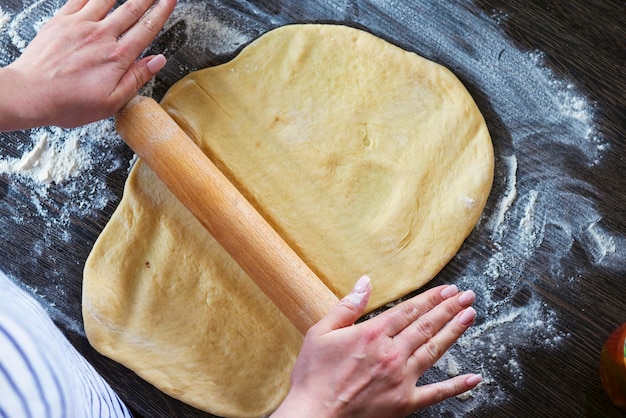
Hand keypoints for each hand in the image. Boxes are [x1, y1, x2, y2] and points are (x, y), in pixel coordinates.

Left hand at [0, 0, 176, 129]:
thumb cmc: (68, 103)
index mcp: (117, 57)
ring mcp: (80, 25)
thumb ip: (136, 78)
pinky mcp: (61, 20)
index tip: (170, 1)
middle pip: (131, 9)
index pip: (147, 28)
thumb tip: (157, 61)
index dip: (162, 12)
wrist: (30, 94)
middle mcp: (101, 36)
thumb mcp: (111, 102)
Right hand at [273, 276, 479, 417]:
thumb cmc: (313, 375)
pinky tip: (475, 377)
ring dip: (455, 331)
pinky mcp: (404, 402)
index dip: (430, 298)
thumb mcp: (321, 332)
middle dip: (449, 308)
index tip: (447, 290)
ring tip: (470, 317)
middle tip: (467, 297)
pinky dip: (457, 386)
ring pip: (434, 350)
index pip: (409, 310)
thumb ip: (347, 306)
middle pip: (426, 325)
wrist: (314, 415)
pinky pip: (436, 393)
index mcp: (372, 334)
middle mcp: (391, 353)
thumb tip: (365, 282)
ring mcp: (401, 378)